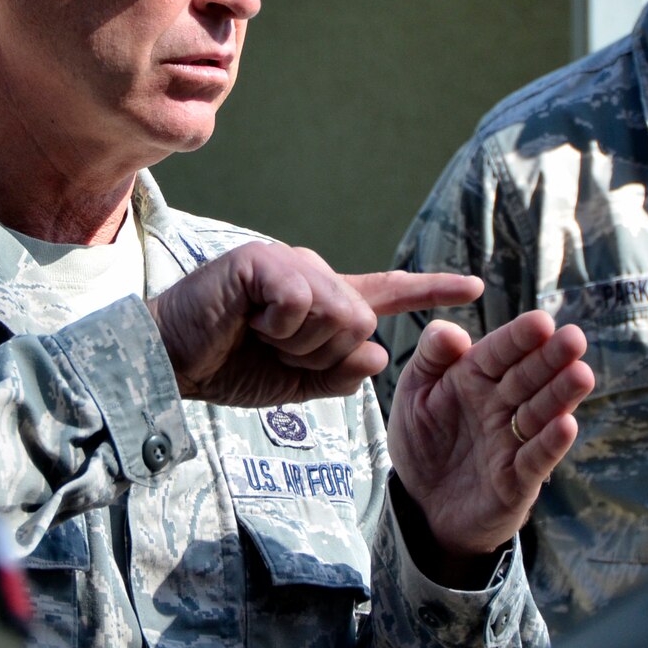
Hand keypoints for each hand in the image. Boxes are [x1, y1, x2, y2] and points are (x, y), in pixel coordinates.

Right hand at [146, 243, 483, 407]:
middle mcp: (311, 274)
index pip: (385, 294)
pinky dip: (279, 324)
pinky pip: (302, 301)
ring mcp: (287, 263)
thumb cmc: (227, 368)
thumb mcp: (296, 386)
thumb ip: (340, 376)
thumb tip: (378, 356)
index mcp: (323, 301)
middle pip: (362, 321)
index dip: (430, 289)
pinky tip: (248, 320)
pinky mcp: (261, 261)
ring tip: (259, 335)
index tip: (474, 287)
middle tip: (276, 351)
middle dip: (323, 354)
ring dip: (300, 343)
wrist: (172, 364)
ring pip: (339, 313)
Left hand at [387, 312, 594, 562]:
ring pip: (541, 413)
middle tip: (574, 339)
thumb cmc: (422, 440)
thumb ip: (430, 356)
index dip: (520, 338)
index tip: (541, 322)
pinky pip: (535, 460)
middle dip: (552, 358)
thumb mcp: (414, 392)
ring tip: (581, 375)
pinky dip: (550, 444)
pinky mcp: (517, 480)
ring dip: (562, 395)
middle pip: (529, 378)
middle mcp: (500, 405)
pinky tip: (566, 424)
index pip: (500, 353)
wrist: (420, 505)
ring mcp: (512, 441)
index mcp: (475, 378)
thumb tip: (452, 331)